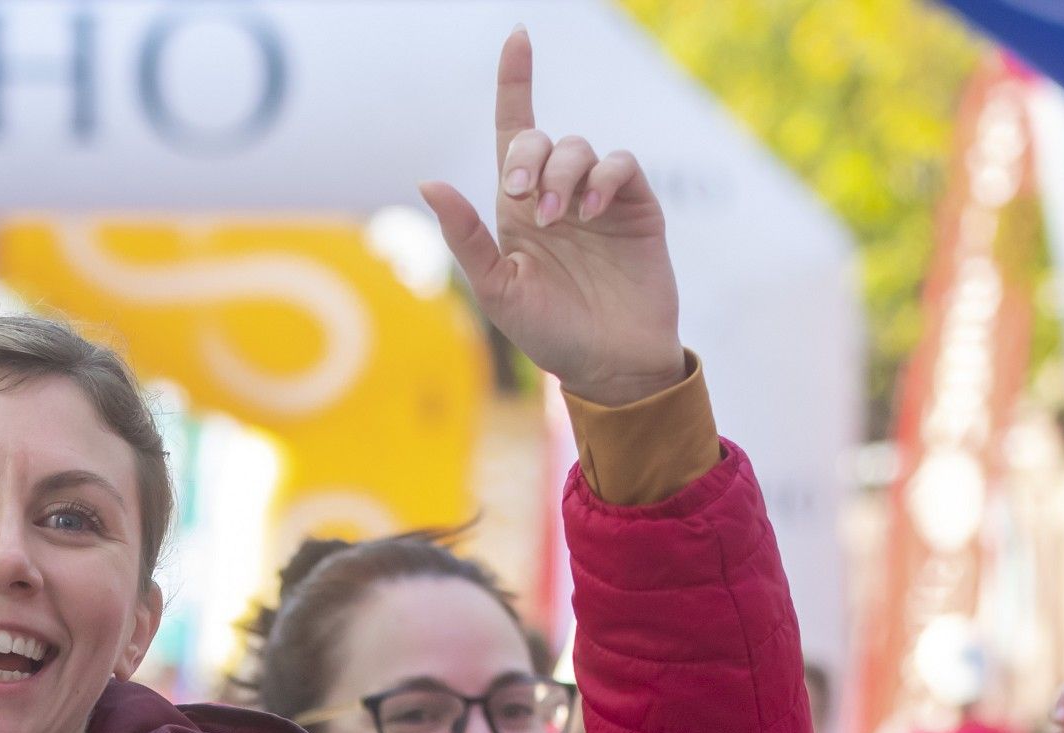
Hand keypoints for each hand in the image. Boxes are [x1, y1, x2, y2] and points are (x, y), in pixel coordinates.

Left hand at [418, 29, 684, 405]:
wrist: (608, 363)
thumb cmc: (548, 332)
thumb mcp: (495, 289)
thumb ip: (464, 236)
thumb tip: (428, 182)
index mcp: (516, 209)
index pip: (512, 132)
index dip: (515, 83)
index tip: (518, 37)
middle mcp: (556, 195)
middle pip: (544, 139)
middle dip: (531, 160)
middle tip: (526, 204)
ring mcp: (598, 199)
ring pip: (581, 147)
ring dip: (564, 175)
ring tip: (561, 220)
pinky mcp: (636, 207)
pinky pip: (621, 164)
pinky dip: (604, 177)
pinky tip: (593, 212)